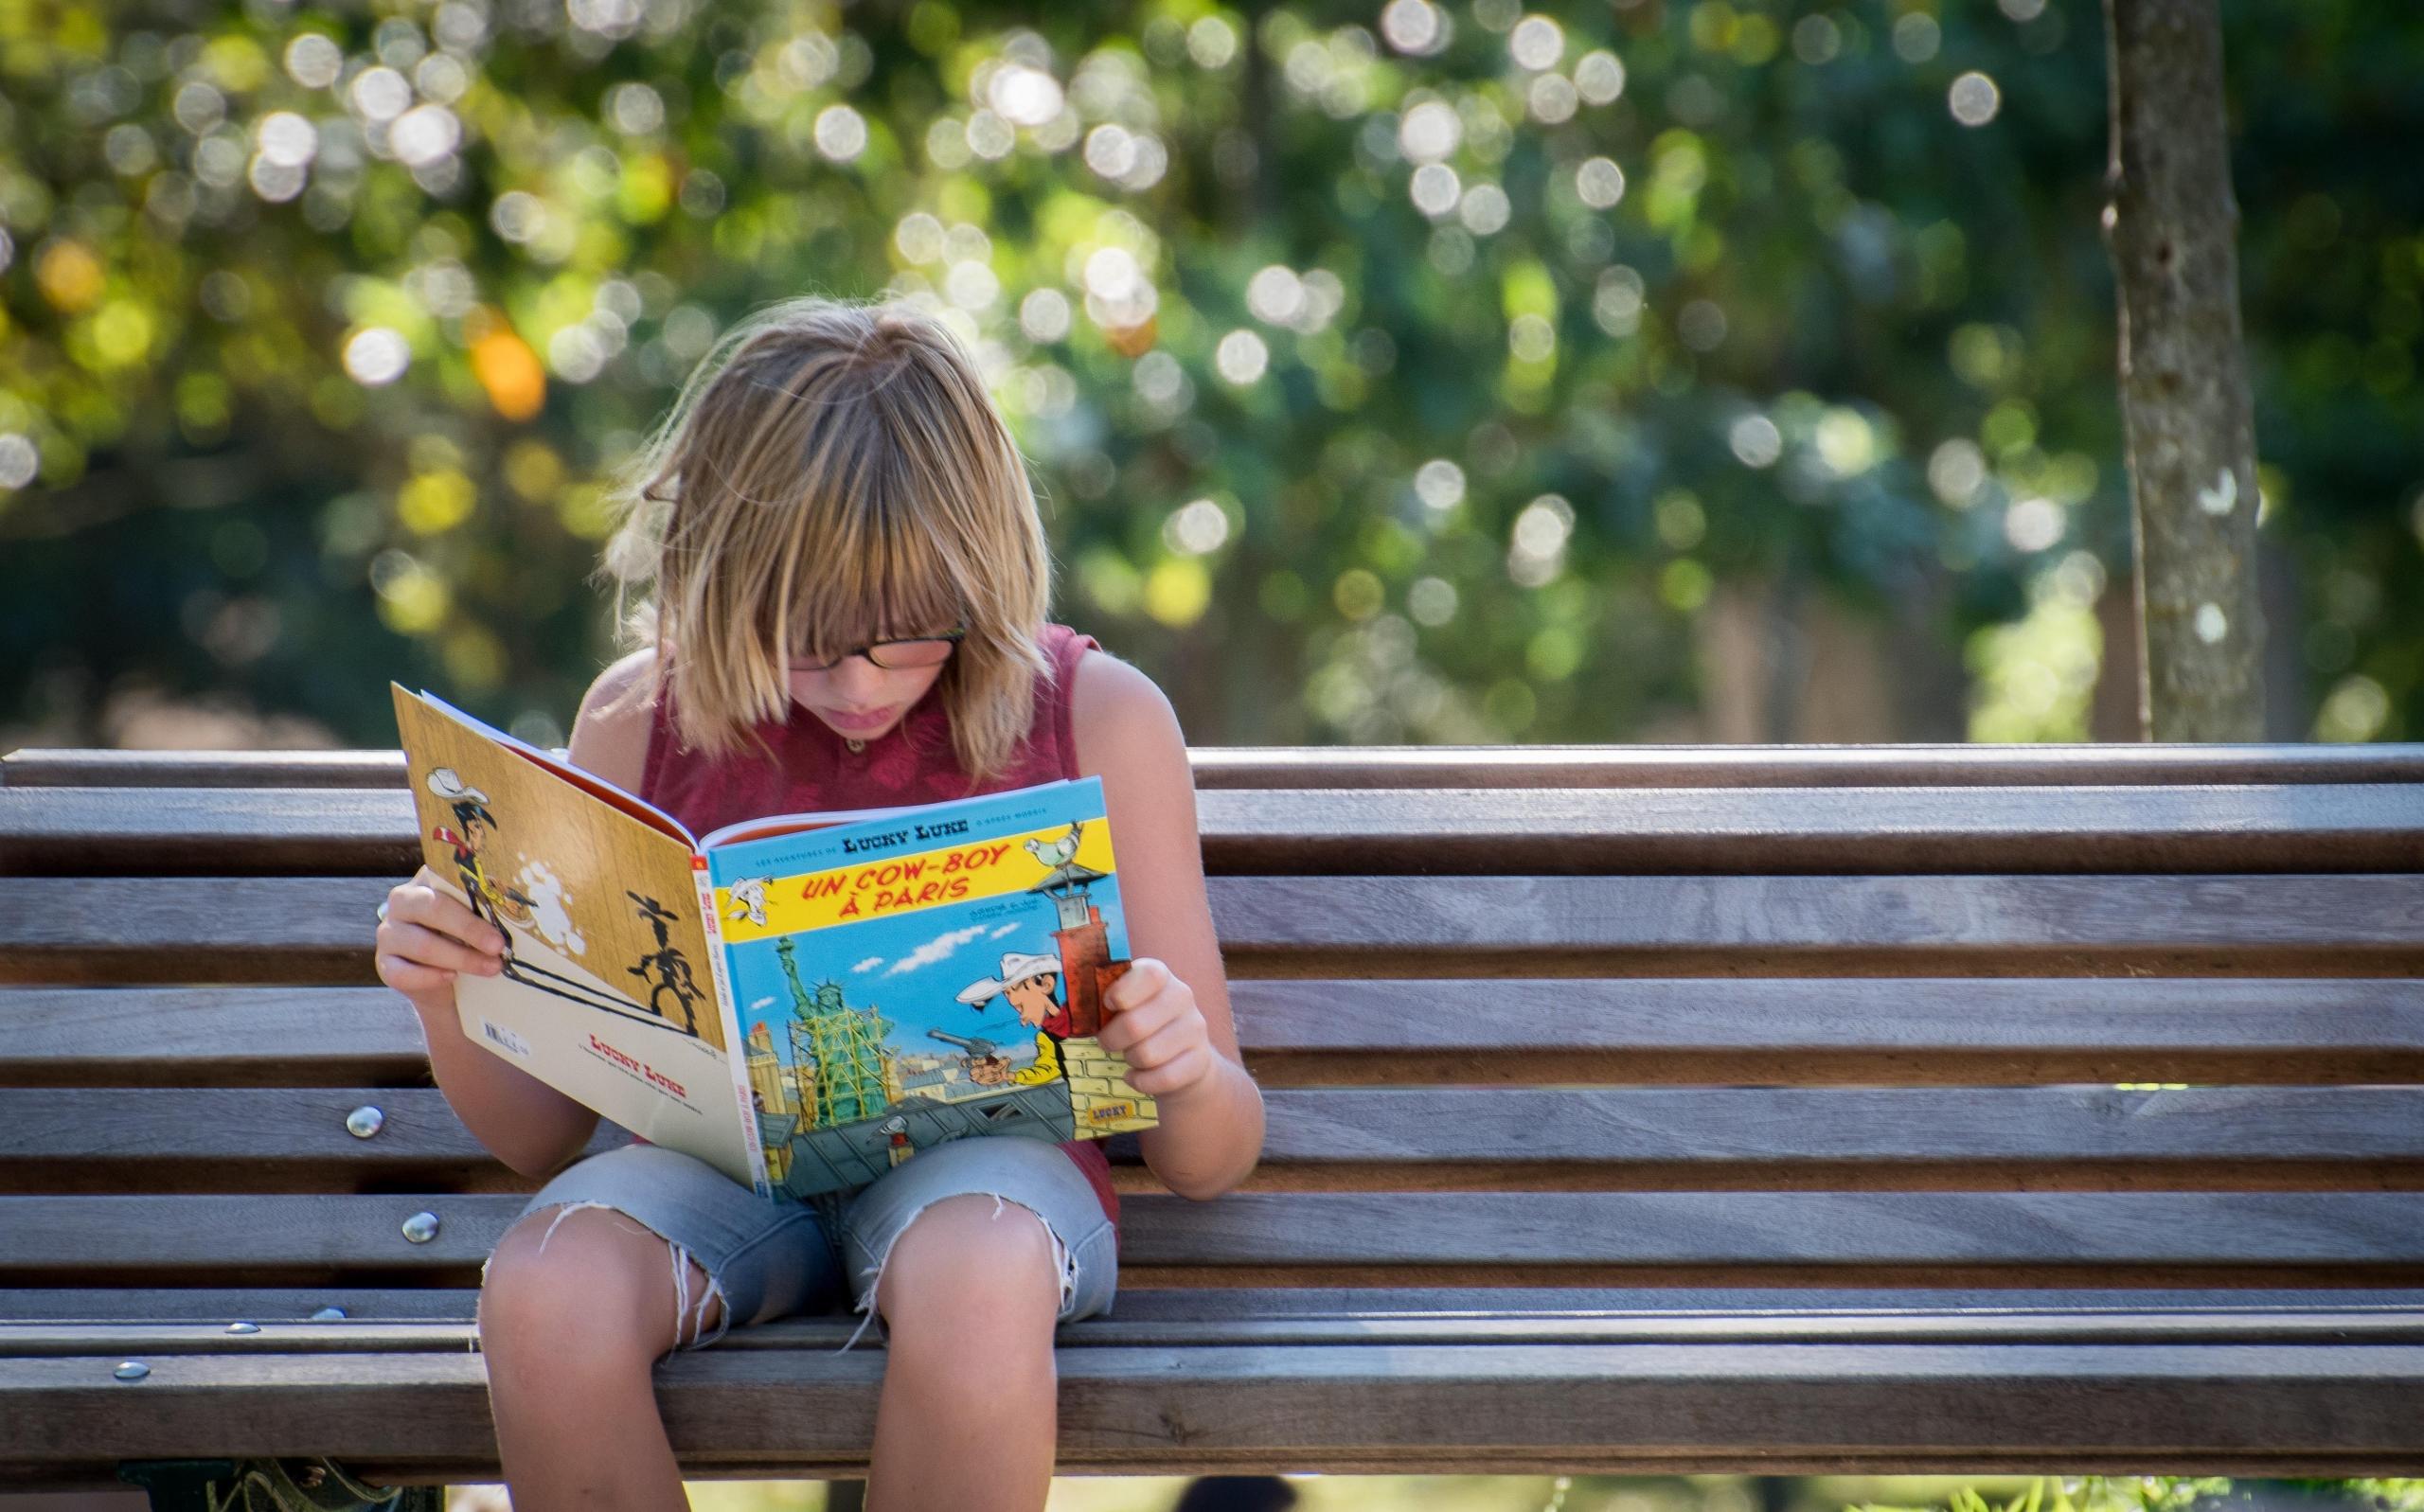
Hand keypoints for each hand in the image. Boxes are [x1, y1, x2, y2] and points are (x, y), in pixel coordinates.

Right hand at [376, 864, 508, 1005]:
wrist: (448, 982)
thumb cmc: (467, 939)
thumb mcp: (477, 919)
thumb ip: (486, 910)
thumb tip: (514, 915)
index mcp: (425, 882)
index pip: (445, 880)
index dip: (474, 896)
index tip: (502, 911)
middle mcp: (402, 903)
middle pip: (432, 909)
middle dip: (469, 929)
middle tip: (498, 946)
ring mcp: (389, 934)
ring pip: (422, 945)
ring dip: (461, 958)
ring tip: (491, 967)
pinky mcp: (385, 965)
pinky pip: (403, 973)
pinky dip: (430, 977)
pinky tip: (452, 977)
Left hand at [1096, 957, 1215, 1100]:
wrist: (1185, 1055)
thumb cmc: (1142, 1023)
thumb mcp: (1126, 1003)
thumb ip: (1104, 998)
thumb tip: (1071, 1006)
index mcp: (1160, 976)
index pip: (1149, 975)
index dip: (1122, 992)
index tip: (1107, 1004)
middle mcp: (1182, 997)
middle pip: (1136, 1024)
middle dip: (1111, 1039)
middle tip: (1107, 1042)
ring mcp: (1195, 1029)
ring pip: (1147, 1054)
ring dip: (1129, 1059)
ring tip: (1130, 1055)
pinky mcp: (1200, 1060)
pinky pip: (1162, 1078)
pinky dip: (1141, 1081)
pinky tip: (1138, 1075)